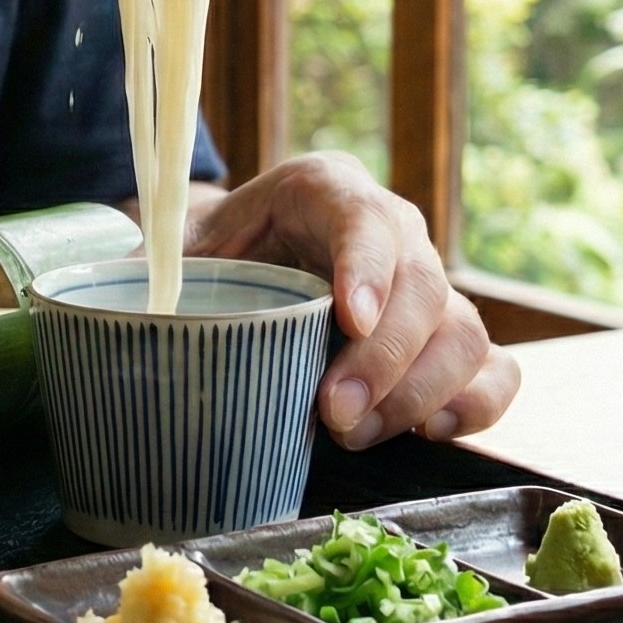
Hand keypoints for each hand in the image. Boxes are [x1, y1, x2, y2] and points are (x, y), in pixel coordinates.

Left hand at [189, 151, 519, 448]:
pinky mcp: (446, 337)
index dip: (365, 267)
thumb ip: (157, 274)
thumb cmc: (206, 257)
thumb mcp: (176, 250)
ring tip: (351, 432)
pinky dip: (475, 403)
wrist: (235, 263)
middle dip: (384, 360)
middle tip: (332, 415)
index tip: (348, 319)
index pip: (364, 216)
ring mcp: (428, 283)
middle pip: (424, 286)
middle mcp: (391, 228)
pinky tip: (428, 430)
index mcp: (323, 189)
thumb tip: (128, 321)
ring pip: (464, 333)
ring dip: (417, 395)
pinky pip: (494, 367)